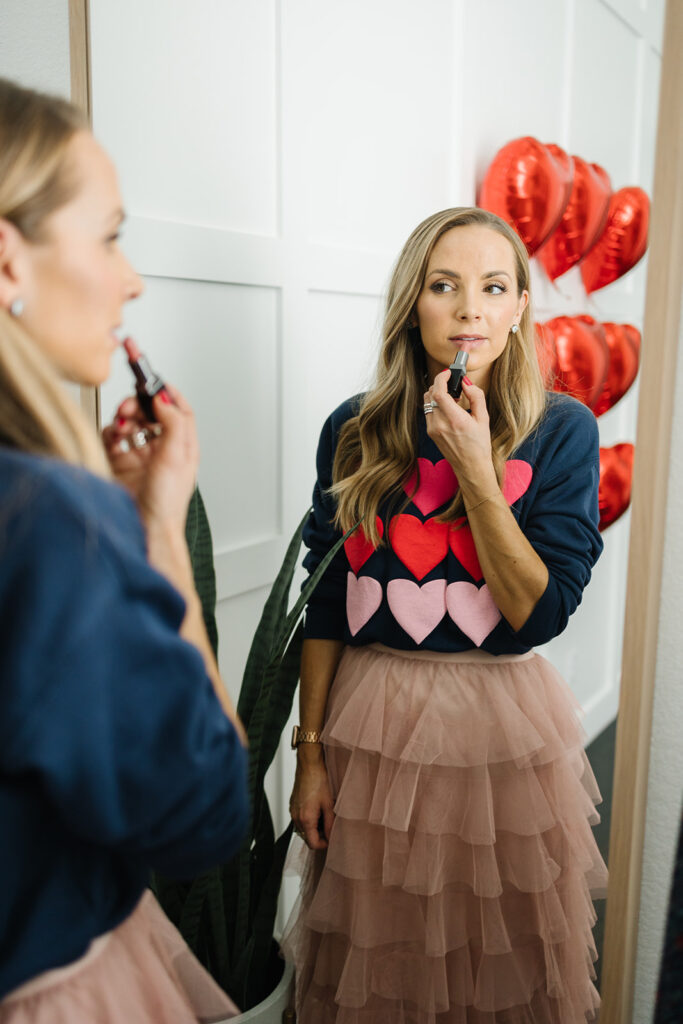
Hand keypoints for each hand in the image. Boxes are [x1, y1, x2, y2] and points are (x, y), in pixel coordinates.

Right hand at [102, 384, 198, 530]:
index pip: (179, 410)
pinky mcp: (120, 461)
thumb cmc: (166, 503)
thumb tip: (164, 399)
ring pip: (131, 422)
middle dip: (140, 404)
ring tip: (122, 423)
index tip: (154, 380)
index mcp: (183, 446)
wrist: (144, 527)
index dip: (168, 393)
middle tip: (131, 404)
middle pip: (152, 413)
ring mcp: (141, 454)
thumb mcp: (176, 458)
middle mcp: (163, 448)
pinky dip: (111, 432)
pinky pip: (113, 437)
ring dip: (125, 417)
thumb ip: (172, 424)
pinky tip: (114, 437)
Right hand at [289, 751, 334, 850]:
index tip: (332, 838)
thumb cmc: (319, 780)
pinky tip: (318, 808)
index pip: (313, 844)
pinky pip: (300, 820)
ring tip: (325, 814)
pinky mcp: (293, 806)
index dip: (325, 844)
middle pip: (307, 838)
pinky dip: (310, 819)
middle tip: (331, 825)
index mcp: (305, 819)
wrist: (309, 765)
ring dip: (315, 828)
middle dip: (320, 835)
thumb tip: (331, 837)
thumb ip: (330, 824)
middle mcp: (296, 817)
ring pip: (304, 829)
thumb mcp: (329, 804)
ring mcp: (293, 811)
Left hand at [424, 370, 496, 491]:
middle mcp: (440, 424)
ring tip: (452, 397)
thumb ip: (476, 397)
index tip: (448, 373)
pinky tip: (448, 408)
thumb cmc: (479, 444)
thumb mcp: (483, 418)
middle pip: (430, 394)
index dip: (441, 378)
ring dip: (437, 393)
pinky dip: (435, 404)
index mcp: (455, 420)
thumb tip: (466, 382)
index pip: (439, 393)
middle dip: (440, 384)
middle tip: (452, 384)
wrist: (470, 466)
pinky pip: (428, 411)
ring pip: (427, 402)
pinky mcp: (430, 432)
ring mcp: (432, 429)